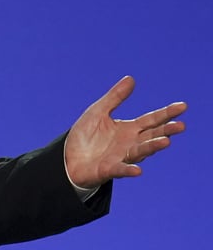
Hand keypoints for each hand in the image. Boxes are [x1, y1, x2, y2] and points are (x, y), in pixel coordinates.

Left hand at [65, 76, 185, 189]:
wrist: (67, 158)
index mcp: (129, 129)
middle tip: (180, 125)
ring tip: (165, 142)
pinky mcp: (109, 170)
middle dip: (166, 131)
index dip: (167, 113)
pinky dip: (129, 170)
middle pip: (152, 136)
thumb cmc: (85, 136)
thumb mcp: (98, 112)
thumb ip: (115, 97)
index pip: (152, 119)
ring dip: (152, 147)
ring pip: (140, 151)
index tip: (183, 106)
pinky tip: (137, 170)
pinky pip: (121, 170)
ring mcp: (121, 157)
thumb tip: (131, 78)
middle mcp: (130, 143)